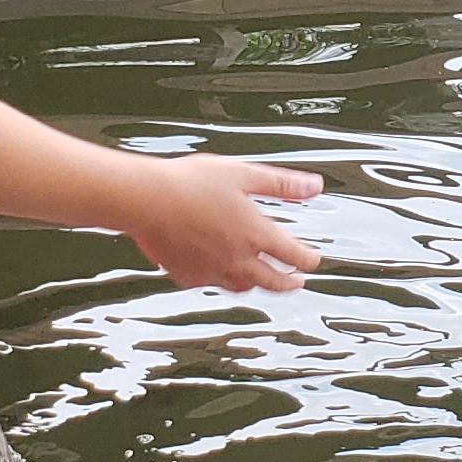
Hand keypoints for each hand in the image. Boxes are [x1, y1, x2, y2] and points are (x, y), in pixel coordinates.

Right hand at [120, 154, 323, 291]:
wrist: (147, 200)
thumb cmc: (191, 183)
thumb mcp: (243, 174)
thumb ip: (282, 184)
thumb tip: (314, 186)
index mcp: (256, 235)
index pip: (294, 255)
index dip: (309, 259)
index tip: (314, 260)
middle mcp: (238, 259)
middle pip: (274, 282)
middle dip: (290, 282)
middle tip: (296, 281)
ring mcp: (212, 271)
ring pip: (243, 286)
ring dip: (258, 284)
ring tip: (260, 279)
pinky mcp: (188, 276)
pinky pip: (211, 283)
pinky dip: (221, 279)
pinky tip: (218, 270)